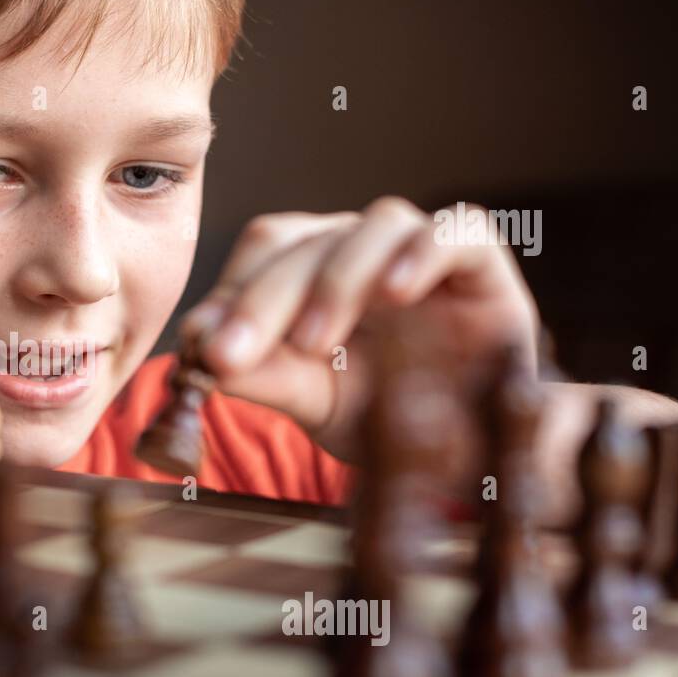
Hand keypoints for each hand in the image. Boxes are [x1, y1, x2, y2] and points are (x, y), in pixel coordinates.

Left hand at [182, 197, 540, 459]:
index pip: (265, 249)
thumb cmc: (381, 415)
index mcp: (314, 265)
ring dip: (339, 280)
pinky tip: (397, 292)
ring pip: (377, 225)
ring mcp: (420, 248)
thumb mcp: (311, 400)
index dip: (233, 291)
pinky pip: (458, 230)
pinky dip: (425, 251)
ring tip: (314, 344)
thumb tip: (197, 350)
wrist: (462, 451)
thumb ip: (261, 373)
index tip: (205, 348)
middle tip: (230, 355)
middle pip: (309, 242)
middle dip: (264, 300)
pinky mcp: (481, 262)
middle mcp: (362, 247)